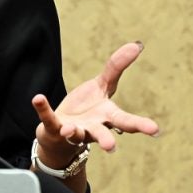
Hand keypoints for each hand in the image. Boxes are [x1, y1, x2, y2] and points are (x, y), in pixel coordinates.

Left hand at [31, 41, 158, 167]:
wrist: (61, 133)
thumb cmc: (87, 108)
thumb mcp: (102, 85)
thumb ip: (117, 67)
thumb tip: (137, 45)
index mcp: (107, 117)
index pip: (125, 120)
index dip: (140, 125)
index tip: (155, 130)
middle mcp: (93, 127)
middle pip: (102, 134)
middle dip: (107, 140)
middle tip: (111, 147)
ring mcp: (73, 129)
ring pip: (75, 133)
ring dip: (73, 132)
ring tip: (69, 131)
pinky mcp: (54, 127)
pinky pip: (48, 118)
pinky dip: (43, 109)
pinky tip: (38, 98)